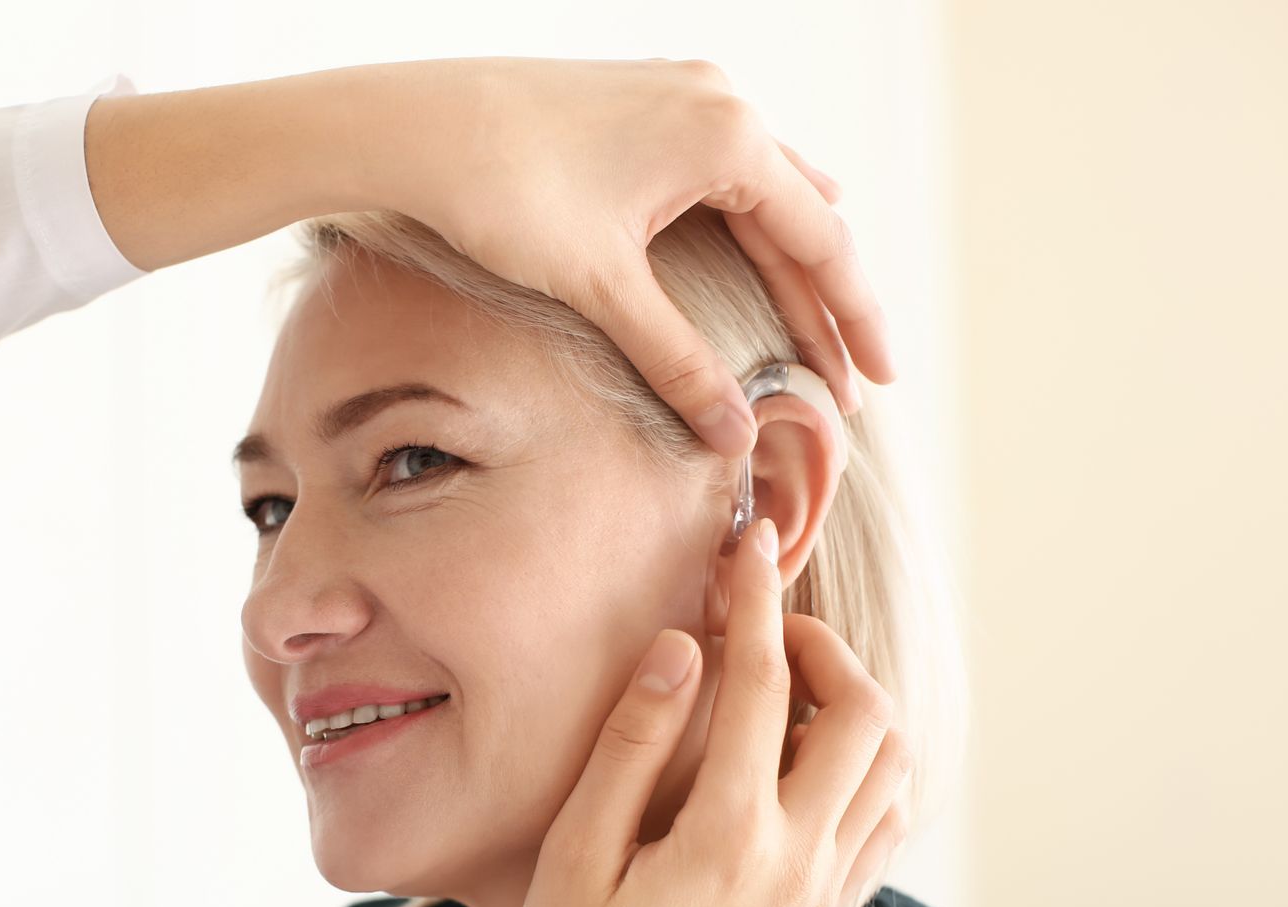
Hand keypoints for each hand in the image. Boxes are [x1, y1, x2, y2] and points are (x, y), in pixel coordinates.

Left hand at [83, 59, 890, 454]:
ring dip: (788, 258)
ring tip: (817, 321)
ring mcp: (679, 89)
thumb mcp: (600, 288)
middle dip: (825, 302)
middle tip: (848, 378)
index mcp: (728, 138)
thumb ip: (676, 360)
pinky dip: (745, 218)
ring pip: (764, 186)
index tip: (879, 383)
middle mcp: (718, 100)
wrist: (408, 125)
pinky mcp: (638, 97)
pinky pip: (721, 164)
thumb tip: (734, 436)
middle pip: (801, 216)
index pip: (822, 243)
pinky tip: (749, 241)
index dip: (854, 320)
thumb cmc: (501, 194)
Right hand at [505, 517, 908, 906]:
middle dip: (822, 650)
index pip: (764, 683)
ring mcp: (821, 896)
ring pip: (894, 768)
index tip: (743, 546)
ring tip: (783, 692)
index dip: (753, 600)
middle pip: (866, 715)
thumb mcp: (572, 856)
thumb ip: (631, 747)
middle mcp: (797, 862)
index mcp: (728, 837)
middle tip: (760, 632)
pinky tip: (804, 761)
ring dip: (853, 707)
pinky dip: (866, 768)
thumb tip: (678, 650)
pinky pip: (885, 822)